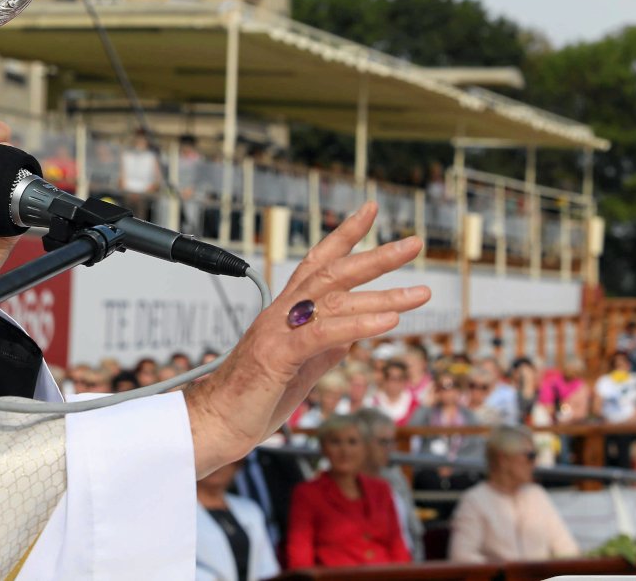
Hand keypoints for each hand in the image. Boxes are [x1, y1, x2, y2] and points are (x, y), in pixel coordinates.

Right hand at [183, 202, 429, 476]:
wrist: (215, 423)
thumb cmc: (252, 399)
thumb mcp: (300, 370)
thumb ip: (326, 348)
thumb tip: (353, 336)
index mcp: (284, 313)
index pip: (316, 263)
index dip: (344, 236)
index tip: (371, 212)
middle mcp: (280, 314)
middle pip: (330, 272)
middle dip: (375, 256)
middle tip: (414, 244)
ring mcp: (277, 332)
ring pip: (332, 300)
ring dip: (382, 295)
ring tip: (421, 293)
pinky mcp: (277, 356)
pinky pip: (321, 334)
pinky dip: (358, 326)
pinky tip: (388, 322)